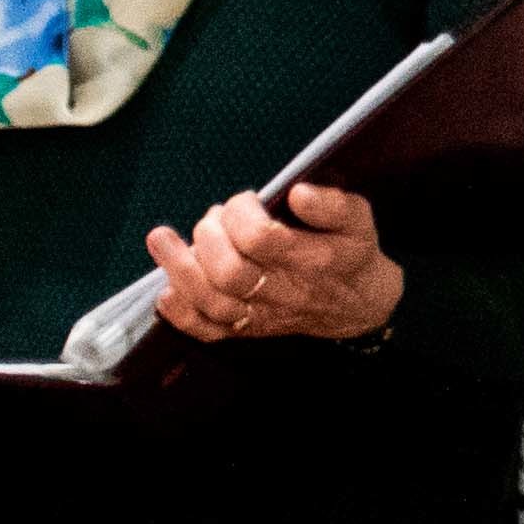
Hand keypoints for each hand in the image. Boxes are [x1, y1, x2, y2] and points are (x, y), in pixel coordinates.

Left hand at [153, 180, 402, 346]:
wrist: (360, 306)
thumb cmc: (352, 254)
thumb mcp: (359, 220)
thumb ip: (332, 205)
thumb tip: (296, 192)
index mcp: (313, 260)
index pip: (262, 239)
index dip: (241, 214)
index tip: (246, 200)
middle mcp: (285, 292)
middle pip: (230, 273)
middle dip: (208, 237)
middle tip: (213, 218)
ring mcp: (262, 315)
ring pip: (212, 302)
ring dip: (179, 269)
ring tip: (162, 239)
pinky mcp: (247, 330)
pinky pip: (207, 331)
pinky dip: (180, 313)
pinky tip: (166, 291)